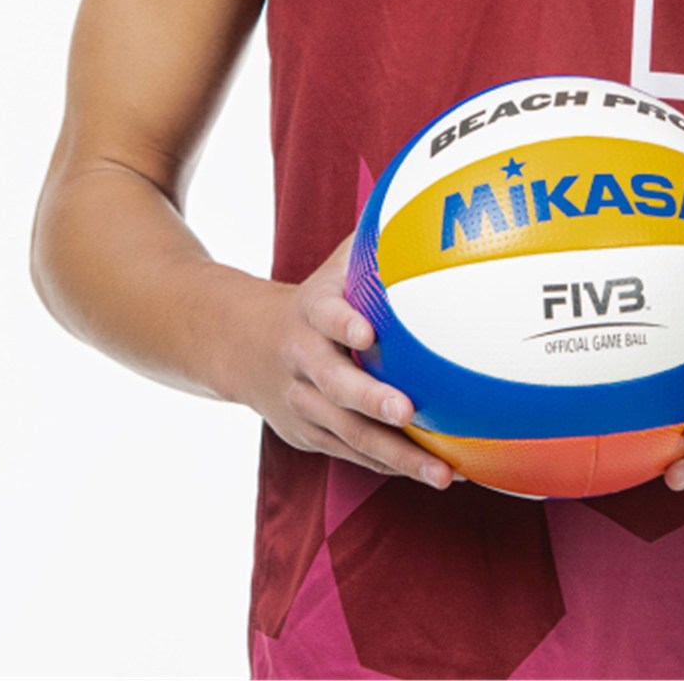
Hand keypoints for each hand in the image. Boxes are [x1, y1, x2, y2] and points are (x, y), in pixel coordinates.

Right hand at [234, 232, 456, 490]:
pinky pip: (355, 454)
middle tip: (408, 409)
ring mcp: (304, 405)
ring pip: (350, 435)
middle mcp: (303, 363)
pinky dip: (393, 466)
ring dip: (397, 455)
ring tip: (443, 473)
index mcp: (309, 315)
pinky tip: (440, 474)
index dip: (343, 323)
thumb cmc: (313, 301)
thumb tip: (427, 210)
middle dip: (371, 400)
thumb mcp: (330, 269)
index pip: (325, 316)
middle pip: (336, 385)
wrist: (240, 347)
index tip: (367, 332)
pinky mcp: (311, 437)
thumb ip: (372, 245)